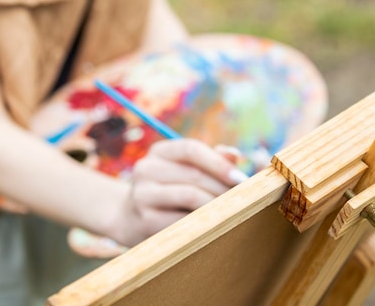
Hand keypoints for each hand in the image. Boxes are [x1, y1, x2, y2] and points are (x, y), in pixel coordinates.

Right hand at [110, 139, 247, 246]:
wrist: (129, 218)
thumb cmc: (168, 191)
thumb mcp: (184, 170)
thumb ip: (211, 160)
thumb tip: (236, 155)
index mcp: (158, 152)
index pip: (190, 149)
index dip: (218, 162)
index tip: (241, 177)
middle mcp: (145, 168)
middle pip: (193, 174)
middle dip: (223, 188)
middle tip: (245, 200)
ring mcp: (142, 195)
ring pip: (189, 196)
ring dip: (216, 204)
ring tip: (231, 212)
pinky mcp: (145, 220)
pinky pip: (182, 220)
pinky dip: (202, 222)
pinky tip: (212, 225)